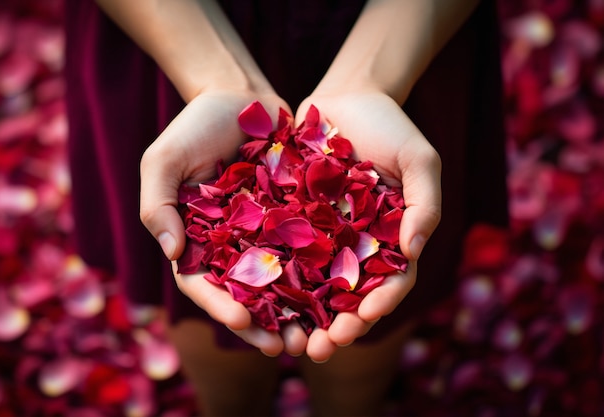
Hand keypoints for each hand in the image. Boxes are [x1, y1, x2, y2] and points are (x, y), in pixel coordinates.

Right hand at [140, 89, 305, 355]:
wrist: (239, 95)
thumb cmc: (193, 127)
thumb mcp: (163, 160)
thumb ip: (157, 205)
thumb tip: (171, 253)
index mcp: (194, 240)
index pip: (202, 284)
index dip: (219, 305)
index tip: (241, 320)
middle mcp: (229, 244)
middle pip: (245, 294)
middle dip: (263, 323)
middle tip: (285, 348)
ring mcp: (263, 233)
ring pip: (280, 283)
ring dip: (295, 312)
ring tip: (315, 335)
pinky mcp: (294, 218)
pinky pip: (308, 251)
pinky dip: (320, 275)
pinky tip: (338, 294)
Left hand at [295, 90, 441, 360]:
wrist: (347, 96)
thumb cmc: (391, 126)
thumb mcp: (421, 160)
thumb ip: (426, 204)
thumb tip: (414, 252)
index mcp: (392, 238)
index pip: (390, 282)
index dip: (380, 304)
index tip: (364, 319)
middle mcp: (357, 244)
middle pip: (348, 295)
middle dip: (337, 325)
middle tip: (319, 349)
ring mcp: (324, 235)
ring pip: (312, 284)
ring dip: (301, 316)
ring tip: (286, 340)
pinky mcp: (292, 220)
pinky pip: (282, 252)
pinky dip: (273, 279)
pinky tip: (257, 298)